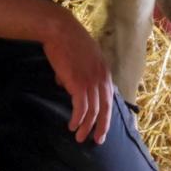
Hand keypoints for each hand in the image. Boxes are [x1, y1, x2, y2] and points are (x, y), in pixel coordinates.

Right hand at [41, 9, 114, 143]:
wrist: (60, 30)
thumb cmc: (67, 41)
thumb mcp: (80, 57)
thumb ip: (77, 72)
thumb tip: (64, 84)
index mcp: (104, 72)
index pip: (109, 98)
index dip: (107, 114)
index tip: (103, 127)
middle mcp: (102, 78)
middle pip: (106, 108)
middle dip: (102, 127)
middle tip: (97, 140)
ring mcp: (91, 81)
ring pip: (93, 111)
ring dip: (87, 127)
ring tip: (79, 137)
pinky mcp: (79, 84)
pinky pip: (82, 108)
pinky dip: (78, 119)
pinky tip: (72, 126)